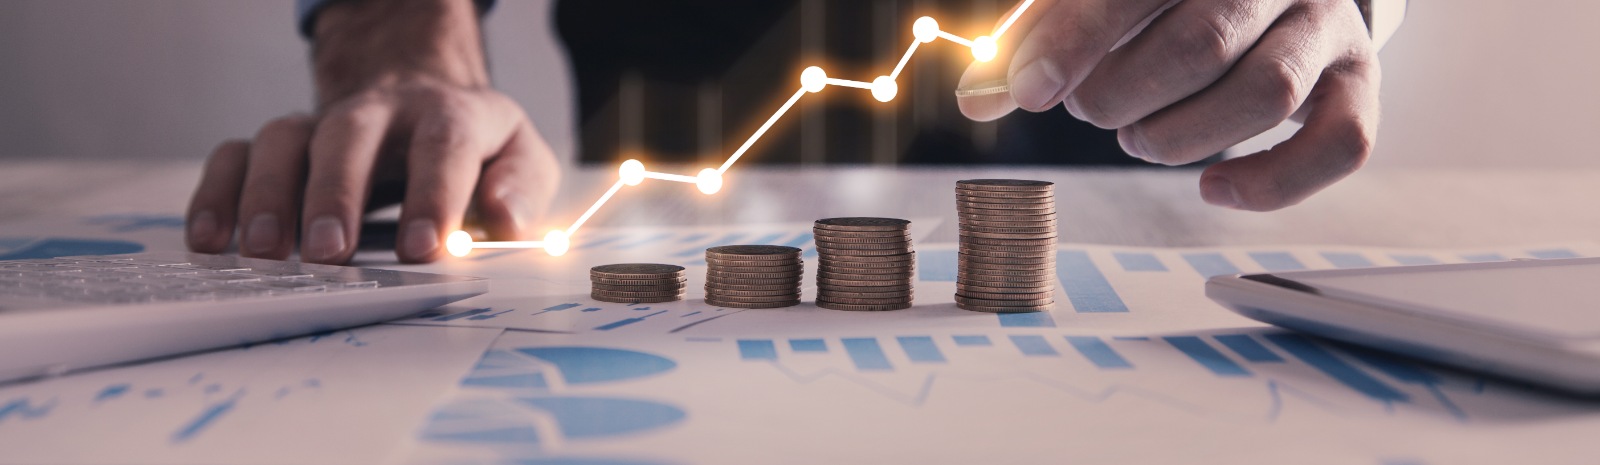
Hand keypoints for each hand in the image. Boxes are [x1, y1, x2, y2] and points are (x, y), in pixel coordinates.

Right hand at [185, 0, 559, 263]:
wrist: (423, 101)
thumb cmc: (476, 148)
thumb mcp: (520, 158)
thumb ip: (521, 187)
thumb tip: (505, 218)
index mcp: (450, 115)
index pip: (444, 146)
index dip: (434, 195)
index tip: (424, 249)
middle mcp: (381, 112)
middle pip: (350, 136)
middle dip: (336, 193)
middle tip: (331, 252)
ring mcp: (324, 125)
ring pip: (283, 140)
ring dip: (267, 195)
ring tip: (263, 253)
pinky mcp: (285, 146)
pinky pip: (237, 155)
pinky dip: (217, 194)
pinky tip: (210, 241)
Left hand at [959, 0, 1379, 210]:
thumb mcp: (1098, 2)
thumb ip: (1038, 40)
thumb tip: (976, 99)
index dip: (1075, 40)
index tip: (1029, 90)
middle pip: (1203, 43)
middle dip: (1124, 96)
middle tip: (1091, 110)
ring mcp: (1328, 27)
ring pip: (1267, 95)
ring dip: (1182, 137)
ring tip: (1140, 137)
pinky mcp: (1358, 84)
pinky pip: (1339, 145)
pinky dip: (1270, 183)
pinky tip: (1213, 187)